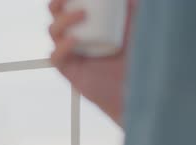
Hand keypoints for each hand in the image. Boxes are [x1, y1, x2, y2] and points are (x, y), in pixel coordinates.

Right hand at [48, 0, 136, 125]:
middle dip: (57, 3)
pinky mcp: (69, 71)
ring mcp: (71, 53)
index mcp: (88, 24)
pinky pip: (56, 57)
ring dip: (62, 20)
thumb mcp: (140, 23)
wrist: (141, 85)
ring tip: (81, 15)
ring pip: (53, 32)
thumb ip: (133, 7)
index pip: (70, 5)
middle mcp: (76, 36)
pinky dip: (62, 47)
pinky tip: (74, 39)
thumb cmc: (142, 55)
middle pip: (56, 15)